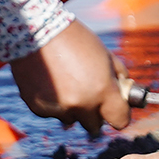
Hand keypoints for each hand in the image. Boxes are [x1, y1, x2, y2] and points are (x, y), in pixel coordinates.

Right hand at [9, 20, 128, 132]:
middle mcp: (81, 104)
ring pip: (72, 119)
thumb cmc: (74, 39)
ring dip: (72, 108)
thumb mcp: (105, 54)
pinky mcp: (39, 108)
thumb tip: (124, 93)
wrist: (34, 31)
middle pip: (95, 127)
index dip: (119, 114)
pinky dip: (53, 102)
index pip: (120, 121)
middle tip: (88, 94)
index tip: (115, 109)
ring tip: (64, 82)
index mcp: (102, 91)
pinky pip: (52, 113)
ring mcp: (59, 108)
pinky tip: (50, 81)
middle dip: (94, 114)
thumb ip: (118, 78)